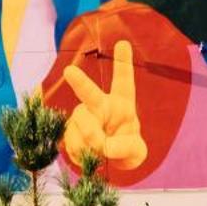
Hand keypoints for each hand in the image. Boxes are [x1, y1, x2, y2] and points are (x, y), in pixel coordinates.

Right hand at [61, 39, 146, 168]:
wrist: (107, 161)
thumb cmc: (126, 149)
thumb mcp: (136, 151)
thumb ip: (127, 147)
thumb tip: (106, 147)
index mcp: (122, 103)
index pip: (124, 81)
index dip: (123, 62)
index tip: (123, 43)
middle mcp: (99, 105)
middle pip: (89, 93)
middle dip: (80, 82)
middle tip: (69, 72)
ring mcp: (82, 117)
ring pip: (82, 125)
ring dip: (92, 141)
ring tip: (101, 151)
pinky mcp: (70, 130)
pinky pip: (72, 140)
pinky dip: (82, 153)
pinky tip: (89, 154)